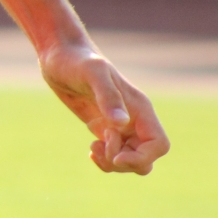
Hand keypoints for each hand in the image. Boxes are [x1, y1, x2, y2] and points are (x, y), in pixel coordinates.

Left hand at [39, 39, 169, 174]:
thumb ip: (108, 96)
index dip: (142, 158)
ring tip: (93, 147)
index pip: (159, 145)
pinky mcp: (103, 127)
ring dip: (114, 163)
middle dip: (125, 163)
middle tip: (97, 146)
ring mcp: (119, 125)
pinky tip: (91, 149)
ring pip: (131, 159)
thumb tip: (121, 124)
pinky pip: (116, 154)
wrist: (58, 55)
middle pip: (146, 158)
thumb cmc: (76, 60)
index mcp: (140, 108)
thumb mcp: (92, 73)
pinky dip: (106, 159)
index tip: (115, 156)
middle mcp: (134, 119)